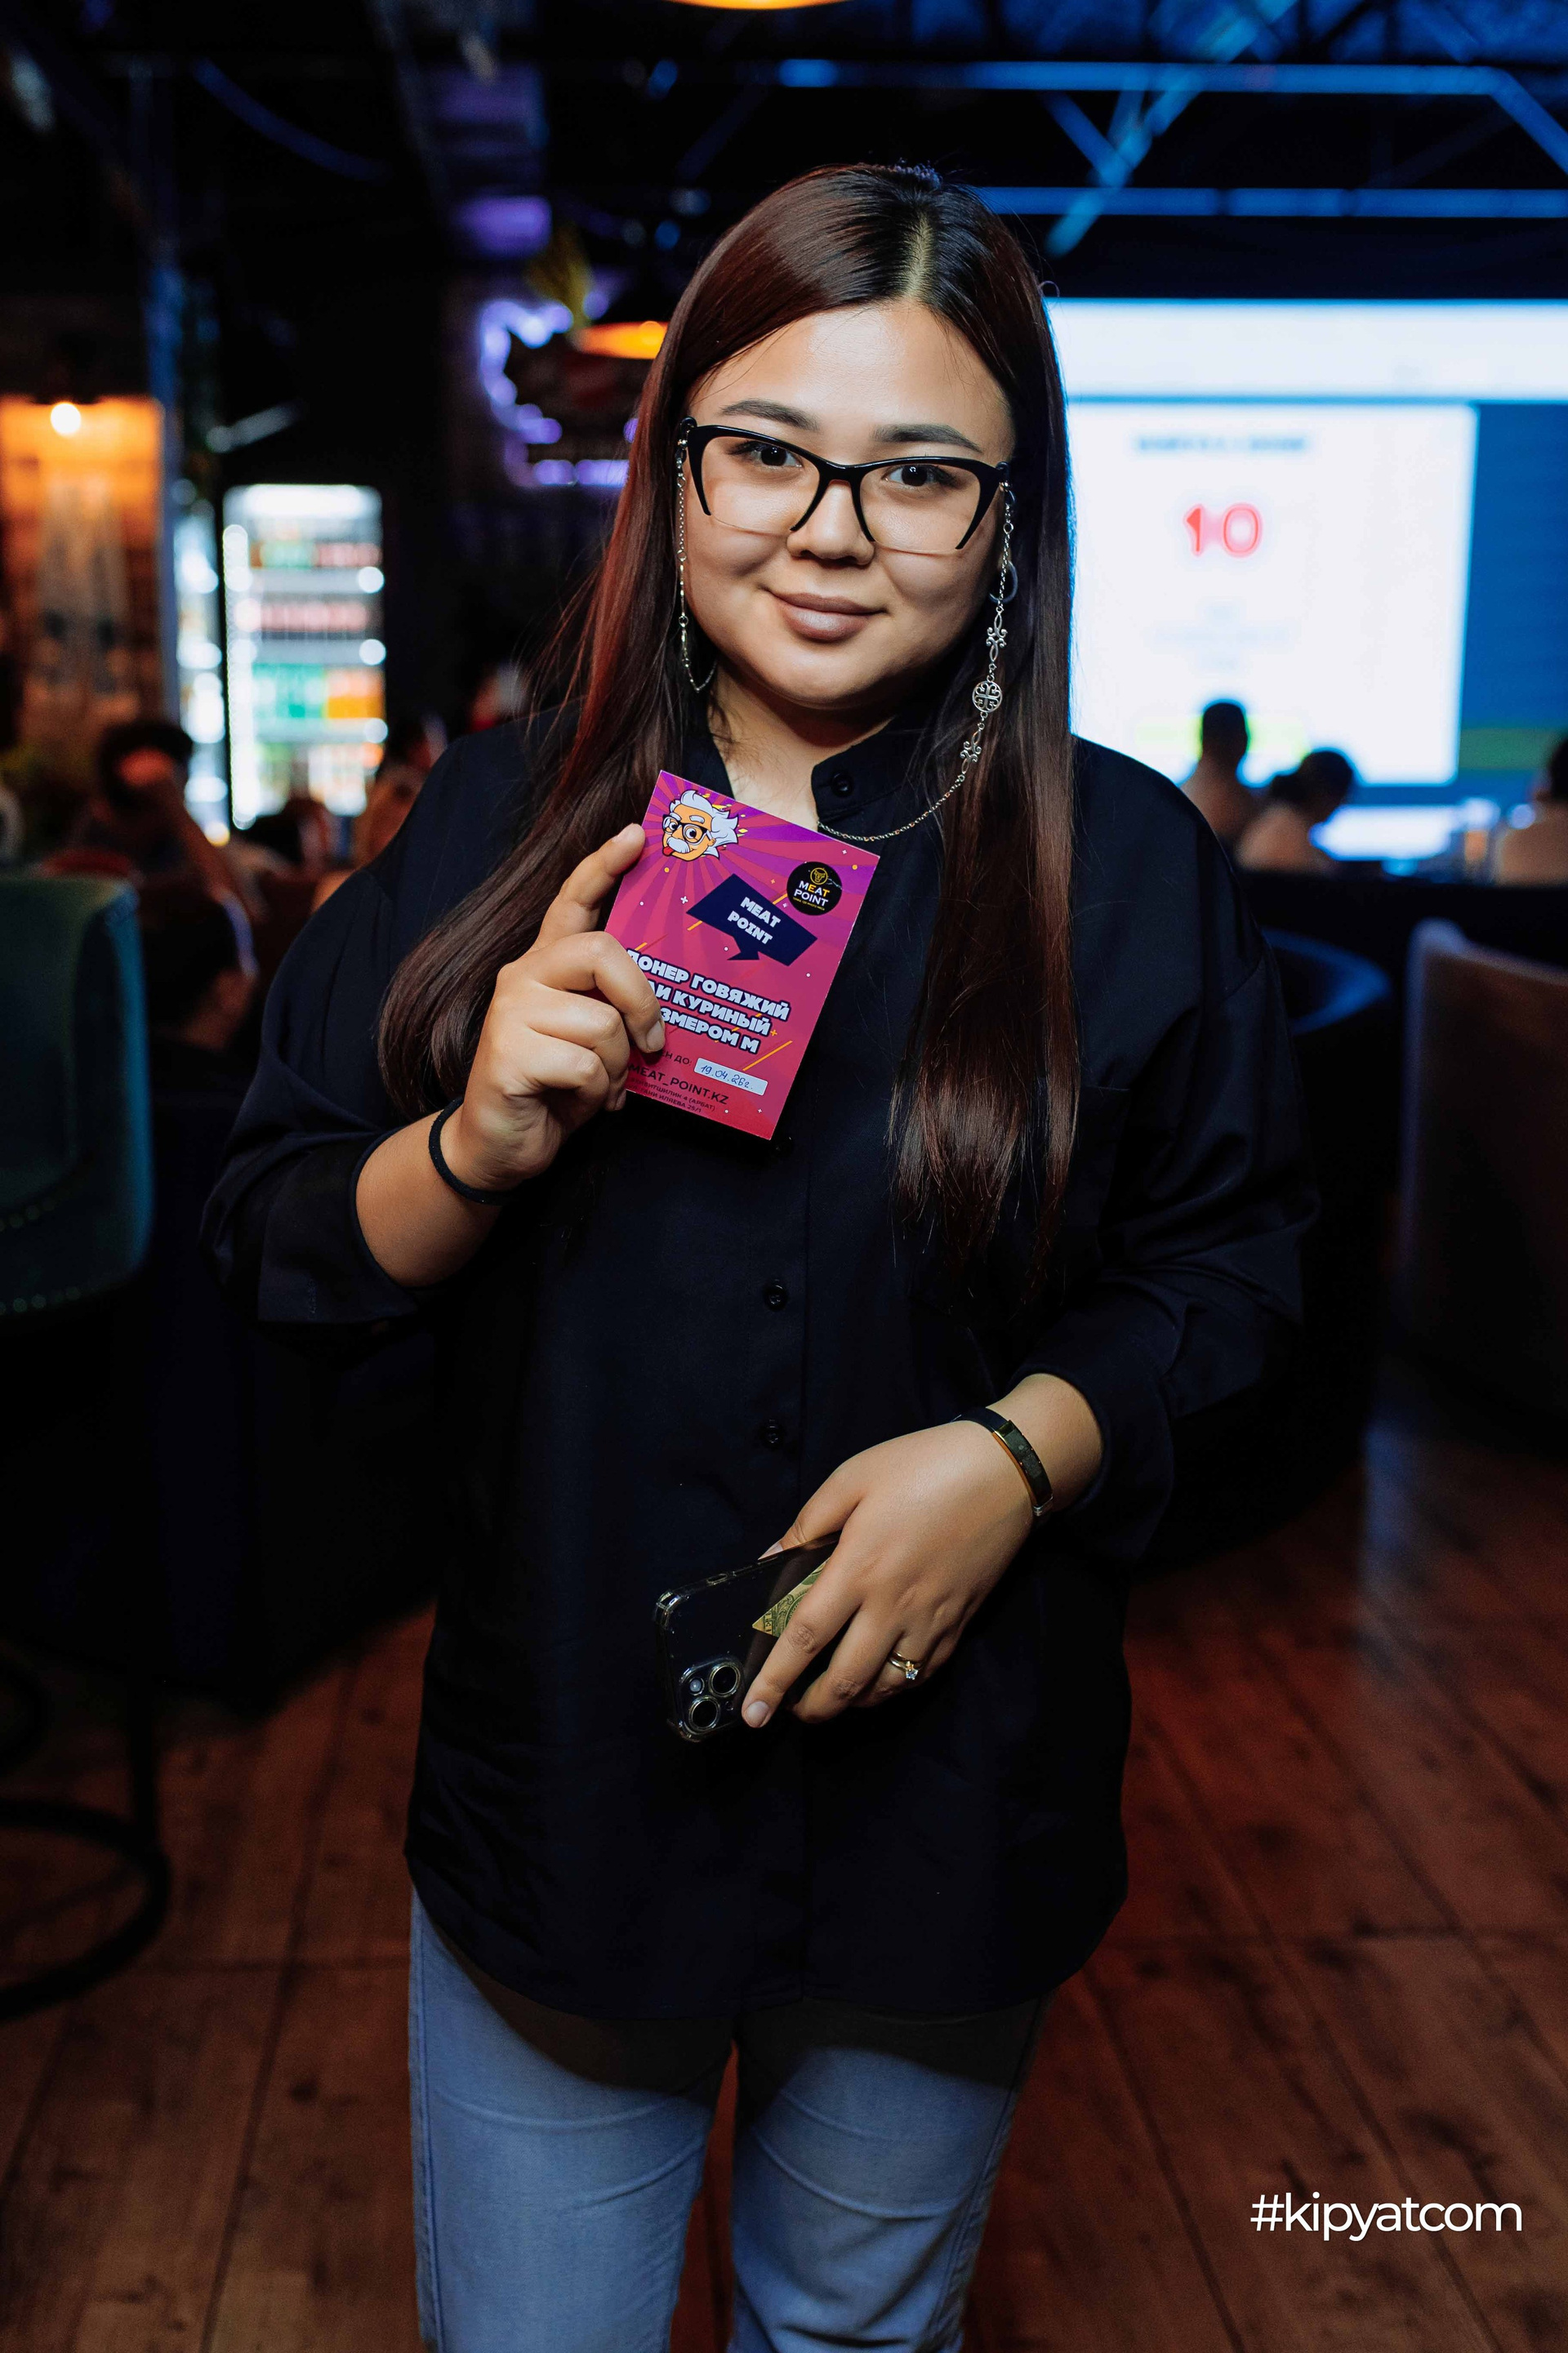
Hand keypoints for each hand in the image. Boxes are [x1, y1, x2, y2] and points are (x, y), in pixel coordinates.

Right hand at [442, 825, 664, 1191]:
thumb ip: (616, 1008)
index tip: (636, 835)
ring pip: (602, 1023)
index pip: (572, 901)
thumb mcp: (594, 1039)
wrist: (500, 1147)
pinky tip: (583, 1103)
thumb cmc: (556, 1089)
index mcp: (546, 965)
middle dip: (641, 999)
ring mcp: (510, 1012)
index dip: (603, 866)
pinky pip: (584, 1065)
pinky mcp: (506, 1053)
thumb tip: (669, 1003)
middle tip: (654, 1042)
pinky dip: (597, 1094)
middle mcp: (523, 976)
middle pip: (601, 953)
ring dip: (617, 1067)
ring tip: (604, 1086)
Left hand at [741, 1420, 1035, 1727]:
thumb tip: (768, 1559)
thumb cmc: (923, 1464)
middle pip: (844, 1681)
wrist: (1005, 1471)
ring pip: (885, 1689)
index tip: (752, 1712)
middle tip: (790, 1710)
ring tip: (830, 1697)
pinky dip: (893, 1688)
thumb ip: (807, 1523)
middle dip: (811, 1708)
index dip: (774, 1682)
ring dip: (851, 1704)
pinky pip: (921, 1675)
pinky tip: (878, 1679)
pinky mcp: (958, 1624)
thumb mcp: (853, 1477)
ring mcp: (930, 1621)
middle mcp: (892, 1605)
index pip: (804, 1639)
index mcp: (859, 1568)